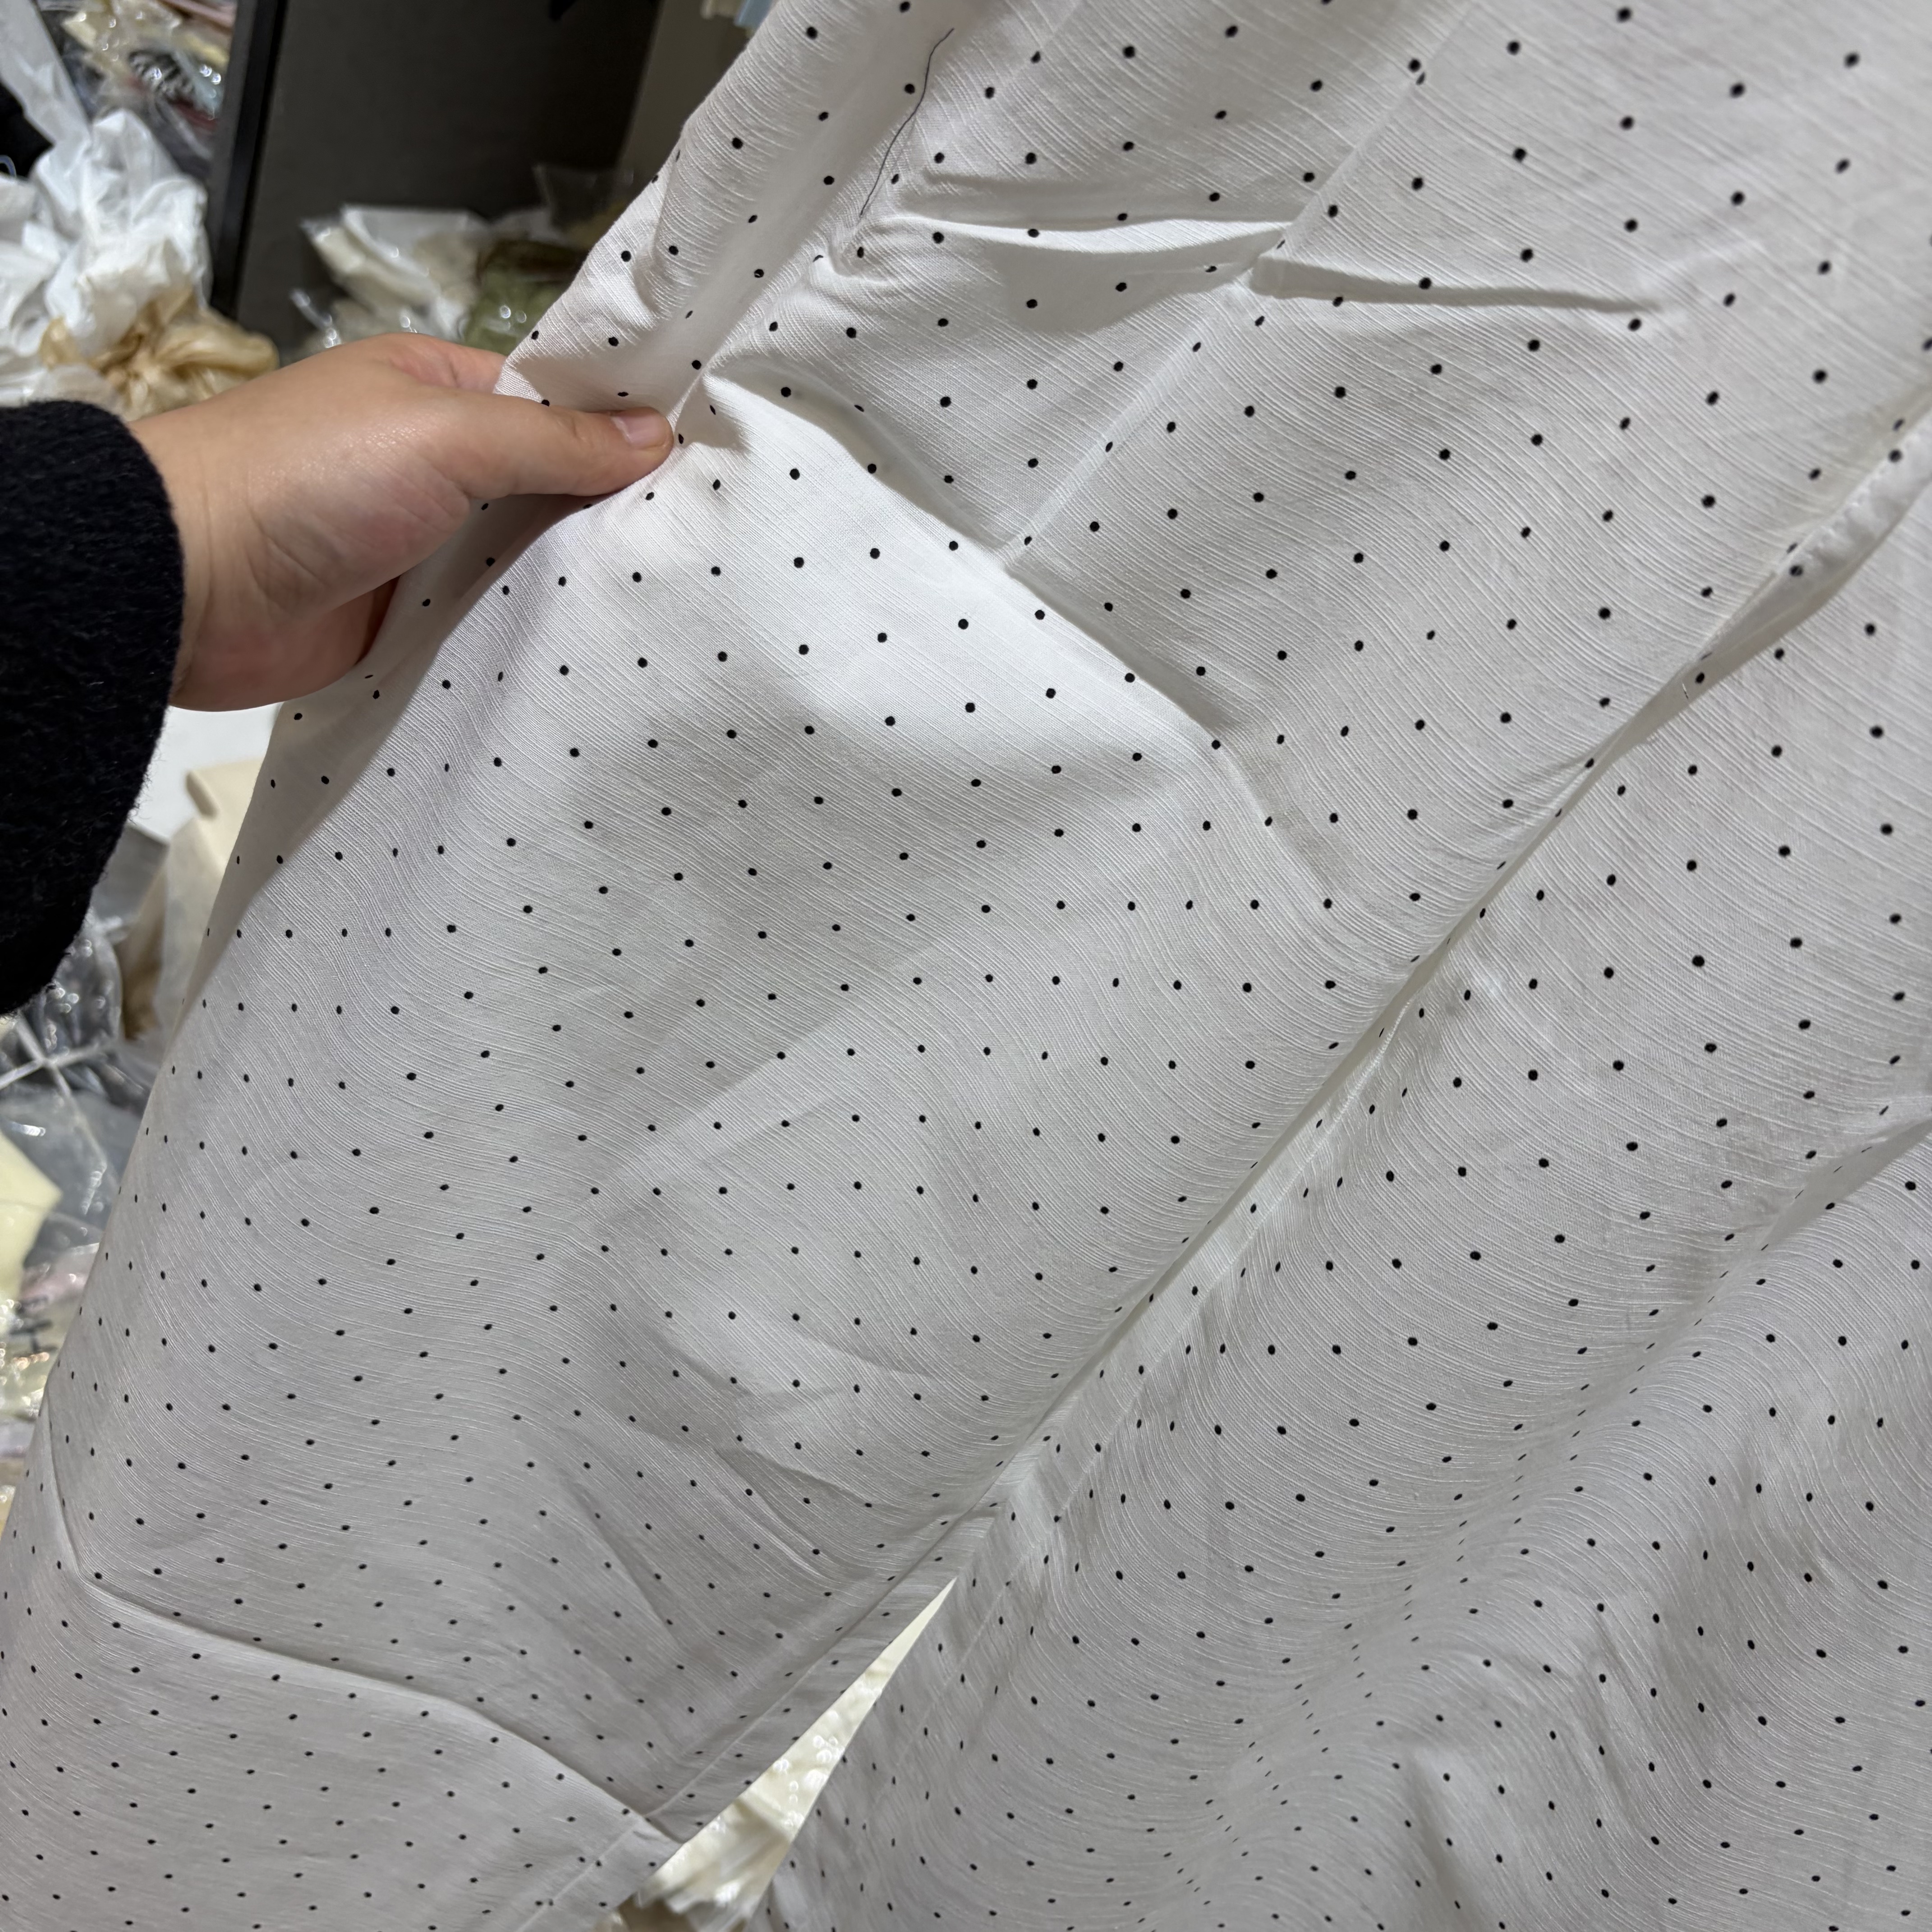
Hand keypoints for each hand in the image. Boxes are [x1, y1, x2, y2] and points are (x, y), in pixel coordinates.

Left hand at [132, 333, 672, 710]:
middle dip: (611, 517)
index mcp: (437, 391)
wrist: (187, 583)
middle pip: (547, 489)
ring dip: (574, 585)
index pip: (554, 404)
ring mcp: (422, 547)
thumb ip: (550, 439)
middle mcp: (433, 465)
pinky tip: (600, 654)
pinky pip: (488, 627)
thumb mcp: (443, 434)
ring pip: (523, 563)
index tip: (705, 464)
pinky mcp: (410, 621)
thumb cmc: (305, 477)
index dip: (622, 430)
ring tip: (675, 605)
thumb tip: (653, 434)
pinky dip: (529, 638)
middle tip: (705, 549)